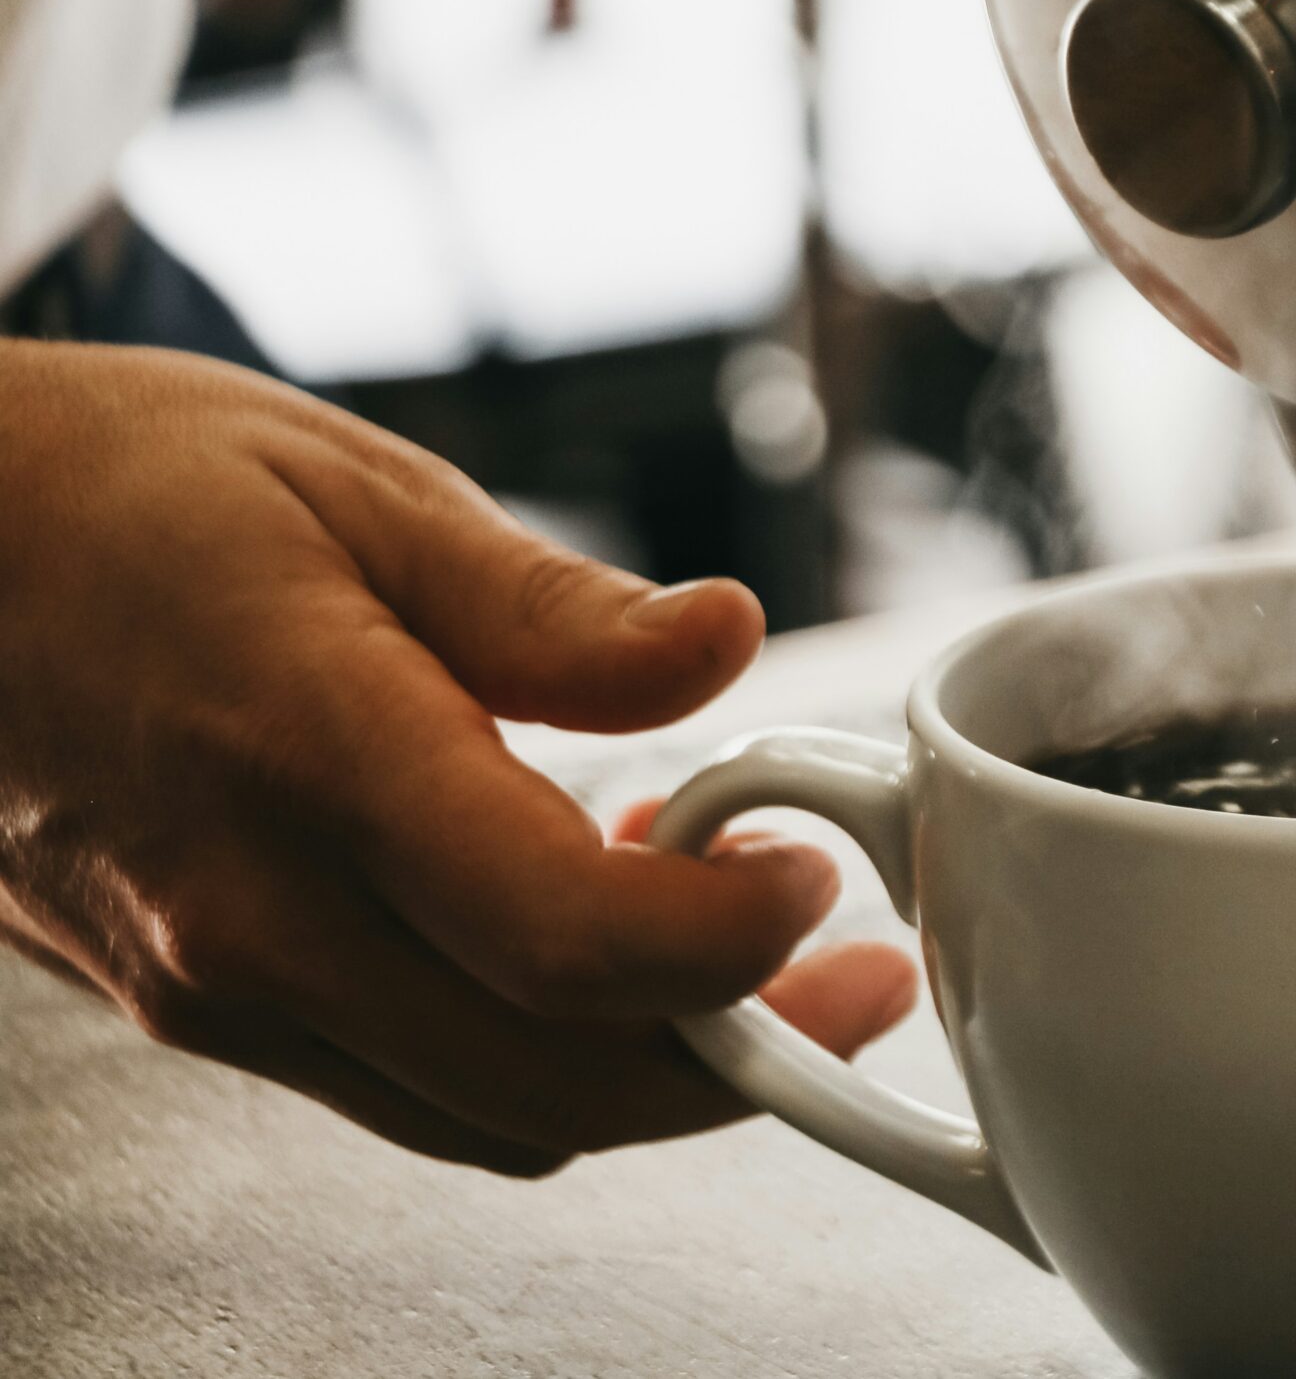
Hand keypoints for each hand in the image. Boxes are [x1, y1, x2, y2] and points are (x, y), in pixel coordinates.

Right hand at [0, 341, 912, 1175]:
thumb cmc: (129, 494)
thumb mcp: (364, 493)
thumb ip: (555, 609)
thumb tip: (730, 642)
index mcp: (307, 755)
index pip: (558, 939)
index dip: (727, 943)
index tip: (813, 875)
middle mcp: (251, 914)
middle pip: (552, 1081)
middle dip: (743, 1056)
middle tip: (856, 977)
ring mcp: (213, 986)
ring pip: (488, 1113)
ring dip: (649, 1067)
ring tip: (752, 953)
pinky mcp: (199, 1006)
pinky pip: (412, 1084)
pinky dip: (537, 1048)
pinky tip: (595, 939)